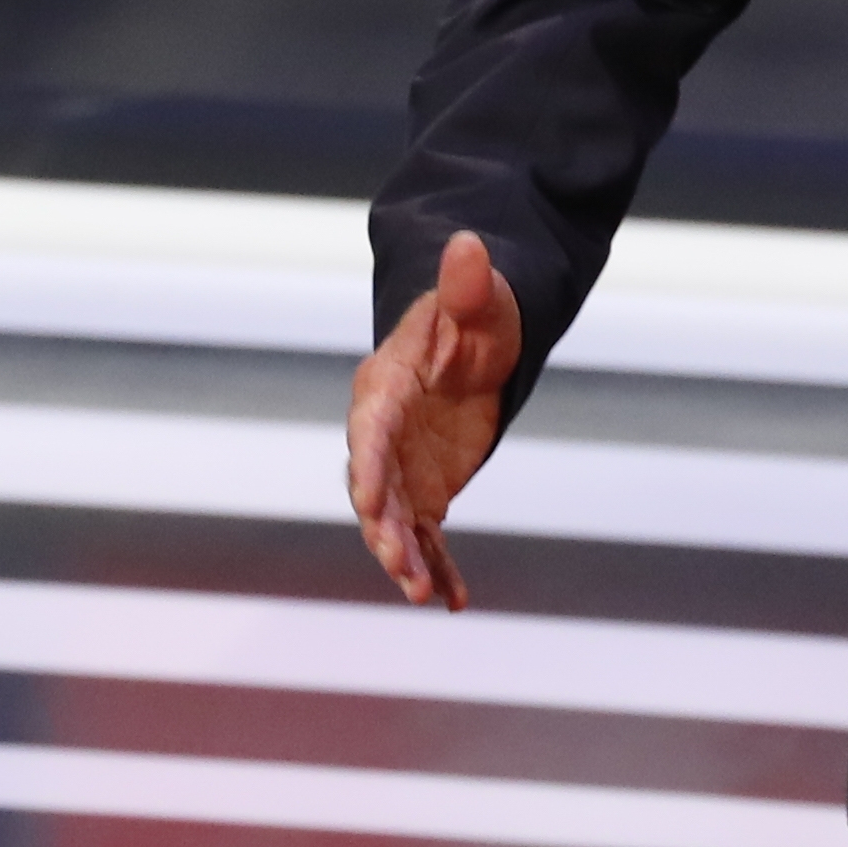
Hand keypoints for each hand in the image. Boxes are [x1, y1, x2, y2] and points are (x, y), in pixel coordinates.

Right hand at [346, 228, 521, 608]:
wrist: (475, 344)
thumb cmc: (472, 316)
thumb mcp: (478, 301)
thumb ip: (468, 285)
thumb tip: (469, 244)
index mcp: (385, 388)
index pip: (369, 430)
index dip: (369, 465)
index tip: (371, 501)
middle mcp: (381, 436)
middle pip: (375, 489)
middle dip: (385, 529)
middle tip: (402, 566)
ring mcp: (401, 469)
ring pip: (397, 522)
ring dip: (407, 558)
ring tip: (424, 594)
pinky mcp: (425, 492)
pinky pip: (430, 537)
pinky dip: (441, 568)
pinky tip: (457, 603)